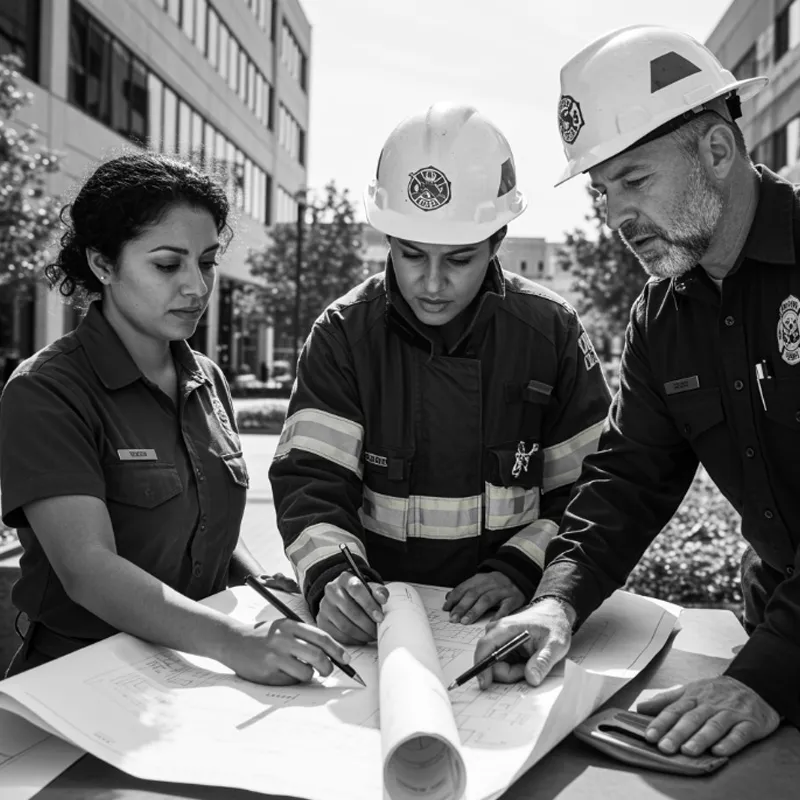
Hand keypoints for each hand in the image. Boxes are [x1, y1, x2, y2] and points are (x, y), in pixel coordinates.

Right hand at [225, 618, 349, 684]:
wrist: (233, 641)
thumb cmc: (264, 636)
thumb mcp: (284, 627)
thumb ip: (304, 636)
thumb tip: (331, 653)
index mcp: (290, 625)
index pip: (321, 637)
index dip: (337, 649)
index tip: (346, 659)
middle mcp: (284, 639)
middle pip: (318, 656)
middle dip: (328, 667)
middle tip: (328, 671)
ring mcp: (275, 656)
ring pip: (306, 672)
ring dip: (309, 675)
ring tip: (299, 670)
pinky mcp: (268, 672)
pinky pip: (291, 681)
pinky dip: (293, 680)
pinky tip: (282, 672)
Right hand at [317, 571, 389, 644]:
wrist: (343, 598)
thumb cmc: (360, 594)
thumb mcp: (370, 588)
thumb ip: (379, 591)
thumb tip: (382, 599)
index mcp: (345, 579)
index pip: (356, 589)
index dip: (369, 604)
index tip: (380, 617)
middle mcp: (331, 591)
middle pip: (350, 610)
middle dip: (367, 624)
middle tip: (378, 631)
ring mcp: (324, 607)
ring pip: (344, 625)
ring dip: (361, 634)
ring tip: (372, 635)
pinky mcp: (322, 621)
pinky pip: (338, 635)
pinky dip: (353, 640)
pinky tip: (362, 639)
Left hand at [443, 572, 525, 624]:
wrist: (519, 574)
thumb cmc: (496, 582)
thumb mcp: (480, 581)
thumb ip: (465, 589)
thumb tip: (448, 598)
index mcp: (480, 579)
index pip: (465, 588)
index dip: (454, 598)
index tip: (446, 609)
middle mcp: (490, 584)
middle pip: (474, 594)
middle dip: (462, 607)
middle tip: (454, 618)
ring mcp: (502, 591)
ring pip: (486, 599)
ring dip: (475, 611)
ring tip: (466, 621)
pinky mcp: (513, 599)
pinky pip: (505, 607)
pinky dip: (498, 615)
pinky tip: (491, 622)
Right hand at [473, 597, 574, 689]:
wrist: (556, 614)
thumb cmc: (555, 625)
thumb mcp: (555, 644)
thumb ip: (543, 661)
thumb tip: (532, 679)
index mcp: (507, 628)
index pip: (485, 646)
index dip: (481, 666)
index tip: (484, 683)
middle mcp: (499, 631)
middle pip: (490, 660)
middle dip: (507, 672)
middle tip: (529, 671)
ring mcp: (500, 638)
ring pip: (496, 664)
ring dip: (511, 671)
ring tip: (531, 664)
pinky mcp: (504, 644)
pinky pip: (502, 662)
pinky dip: (513, 668)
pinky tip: (527, 663)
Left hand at [637, 676, 780, 756]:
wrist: (754, 685)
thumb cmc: (717, 692)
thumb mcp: (690, 691)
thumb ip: (666, 700)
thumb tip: (640, 708)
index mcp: (693, 696)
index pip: (674, 710)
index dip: (661, 722)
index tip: (649, 736)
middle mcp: (710, 704)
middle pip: (691, 719)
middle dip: (677, 733)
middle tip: (664, 747)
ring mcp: (730, 713)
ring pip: (714, 726)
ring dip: (700, 738)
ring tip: (688, 751)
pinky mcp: (750, 723)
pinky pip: (739, 734)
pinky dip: (730, 742)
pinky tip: (720, 751)